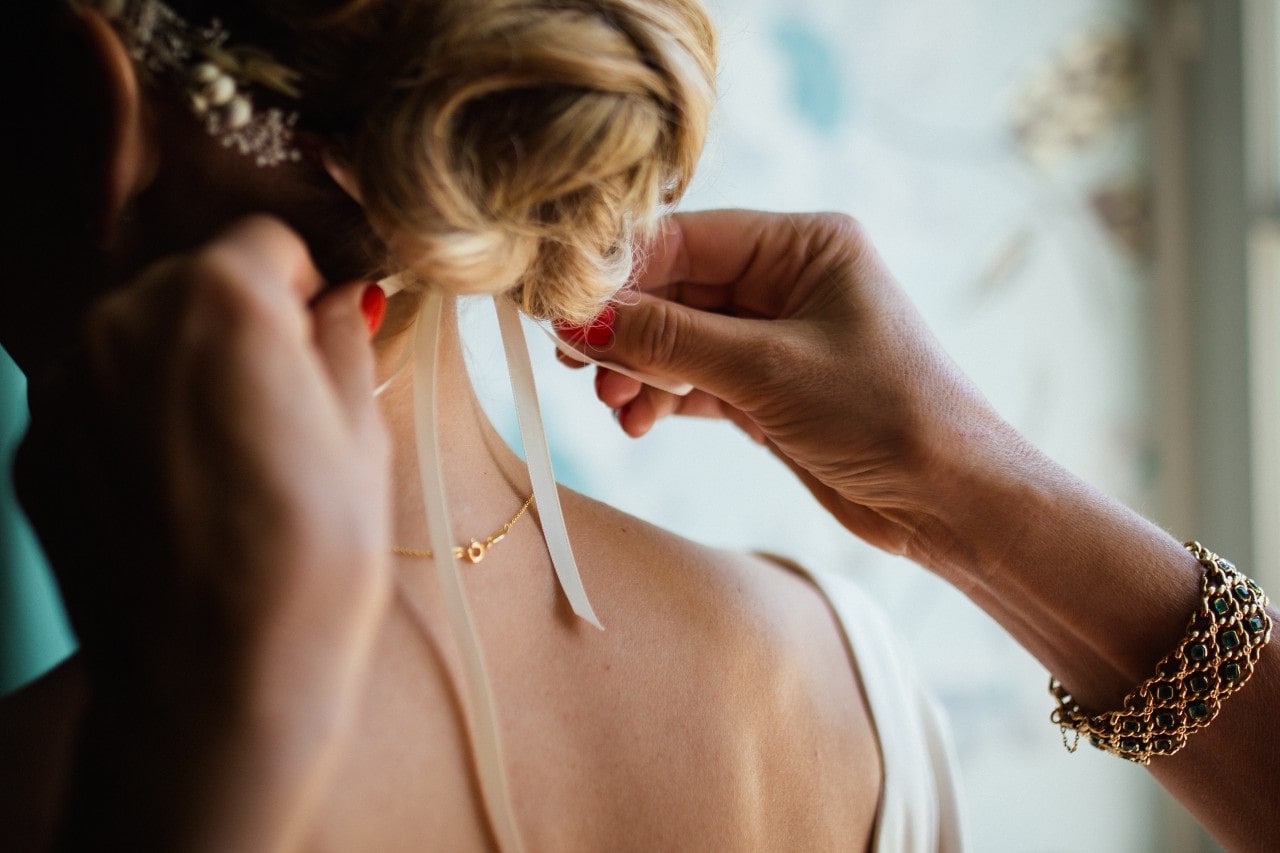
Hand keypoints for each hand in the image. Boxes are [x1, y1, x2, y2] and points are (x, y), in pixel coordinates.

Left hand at [16, 216, 390, 845]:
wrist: (212, 686)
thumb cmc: (310, 561)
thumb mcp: (364, 437)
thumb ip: (342, 341)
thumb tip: (335, 302)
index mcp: (220, 298)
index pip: (267, 241)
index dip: (306, 287)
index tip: (323, 338)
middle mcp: (123, 318)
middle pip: (194, 283)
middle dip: (239, 324)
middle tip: (282, 412)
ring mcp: (64, 384)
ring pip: (140, 339)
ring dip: (183, 370)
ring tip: (228, 461)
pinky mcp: (34, 446)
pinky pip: (97, 400)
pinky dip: (135, 423)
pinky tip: (178, 494)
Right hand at [575, 209, 1021, 559]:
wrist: (951, 502)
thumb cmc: (886, 415)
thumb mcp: (768, 370)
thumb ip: (669, 342)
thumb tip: (581, 321)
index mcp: (805, 244)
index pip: (687, 238)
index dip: (620, 272)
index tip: (563, 306)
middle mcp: (789, 281)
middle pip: (676, 290)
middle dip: (626, 329)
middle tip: (577, 362)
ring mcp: (777, 337)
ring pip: (680, 340)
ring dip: (640, 370)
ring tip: (614, 403)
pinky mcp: (769, 389)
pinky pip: (696, 381)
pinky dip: (664, 399)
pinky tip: (639, 422)